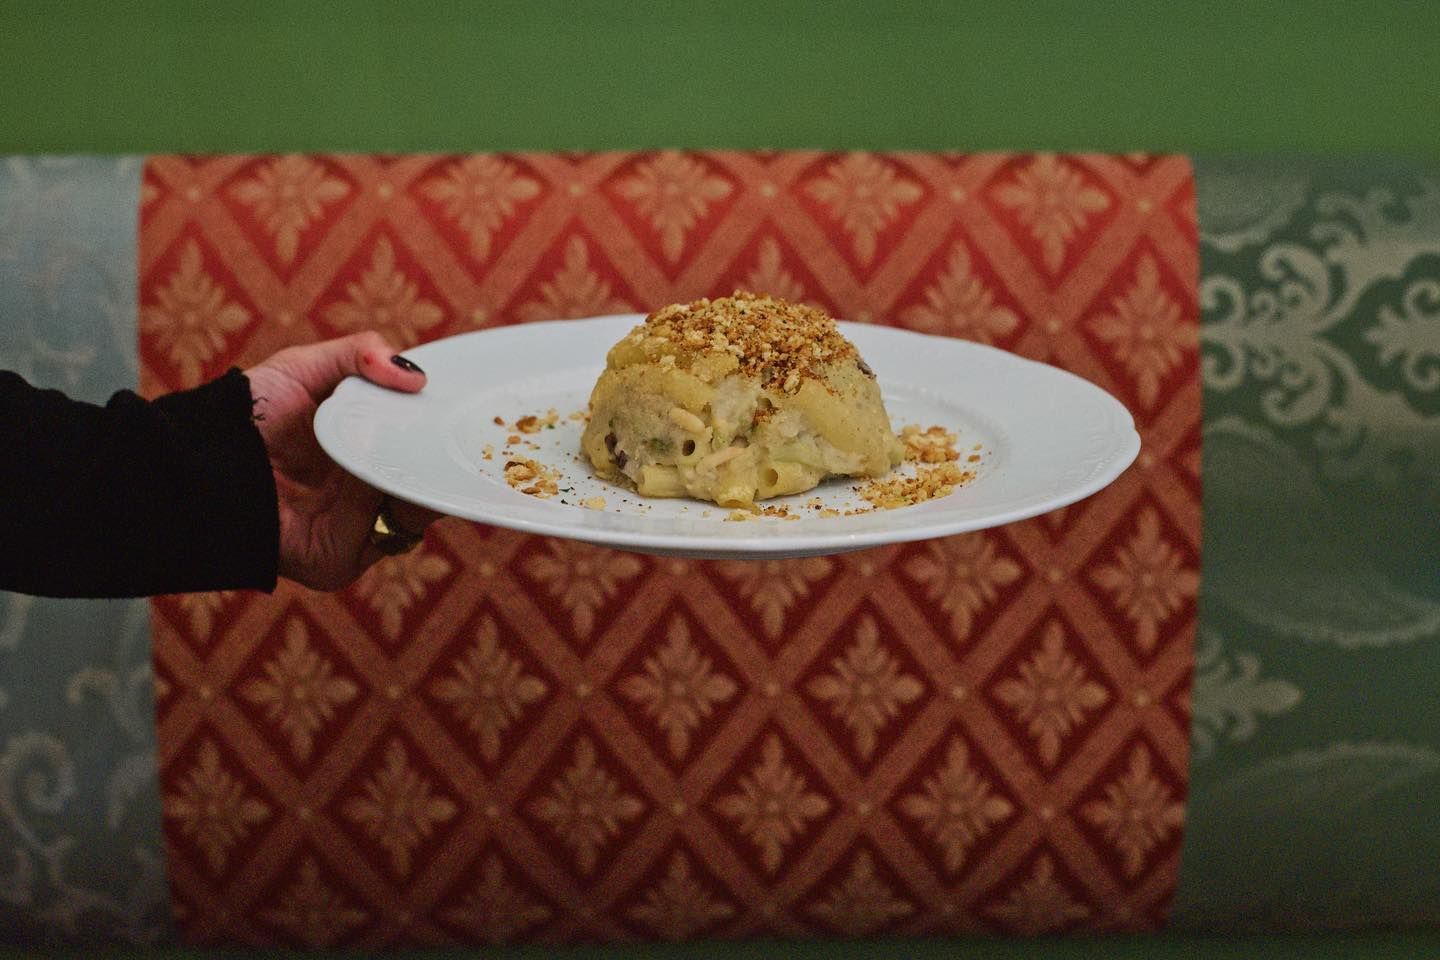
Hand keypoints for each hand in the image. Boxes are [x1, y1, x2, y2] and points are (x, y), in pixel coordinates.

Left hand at [244, 332, 440, 590]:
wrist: (196, 455)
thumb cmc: (241, 414)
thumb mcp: (305, 368)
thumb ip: (361, 357)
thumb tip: (415, 375)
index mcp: (352, 467)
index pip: (410, 465)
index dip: (434, 447)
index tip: (457, 424)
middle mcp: (353, 507)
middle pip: (417, 495)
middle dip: (436, 468)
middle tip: (458, 440)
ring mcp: (347, 538)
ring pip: (408, 518)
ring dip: (416, 484)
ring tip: (423, 452)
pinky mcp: (334, 561)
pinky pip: (380, 536)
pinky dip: (386, 505)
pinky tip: (384, 477)